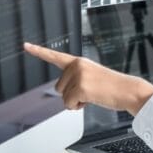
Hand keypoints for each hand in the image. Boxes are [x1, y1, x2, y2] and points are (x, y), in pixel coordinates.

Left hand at [23, 42, 152, 113]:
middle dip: (71, 94)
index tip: (25, 45)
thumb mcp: (91, 77)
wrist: (127, 90)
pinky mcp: (81, 87)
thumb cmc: (111, 87)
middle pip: (58, 87)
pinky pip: (69, 104)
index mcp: (78, 61)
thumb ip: (76, 79)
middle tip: (89, 92)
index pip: (55, 56)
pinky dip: (79, 107)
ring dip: (75, 101)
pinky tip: (92, 100)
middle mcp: (76, 65)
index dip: (38, 51)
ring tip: (92, 95)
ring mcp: (78, 76)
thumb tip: (64, 94)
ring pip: (63, 97)